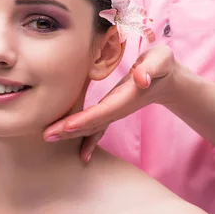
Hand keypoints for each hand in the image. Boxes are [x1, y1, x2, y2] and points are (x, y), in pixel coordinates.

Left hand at [43, 45, 177, 161]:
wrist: (167, 80)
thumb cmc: (161, 65)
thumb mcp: (161, 60)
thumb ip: (152, 68)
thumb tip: (142, 79)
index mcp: (127, 96)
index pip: (103, 110)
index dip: (85, 119)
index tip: (67, 125)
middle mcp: (118, 108)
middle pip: (92, 123)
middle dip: (69, 130)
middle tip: (46, 136)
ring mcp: (114, 112)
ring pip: (91, 127)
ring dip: (70, 133)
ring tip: (48, 137)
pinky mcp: (111, 111)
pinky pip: (97, 128)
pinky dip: (86, 139)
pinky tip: (80, 153)